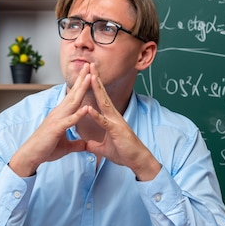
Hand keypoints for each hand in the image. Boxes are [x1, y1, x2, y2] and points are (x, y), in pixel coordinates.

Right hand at [9, 64, 91, 176]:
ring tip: (90, 77)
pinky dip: (78, 114)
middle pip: (73, 93)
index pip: (73, 96)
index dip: (81, 84)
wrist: (30, 156)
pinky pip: (69, 121)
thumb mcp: (65, 146)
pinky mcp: (56, 129)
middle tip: (90, 65)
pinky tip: (86, 108)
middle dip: (82, 79)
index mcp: (61, 114)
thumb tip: (85, 144)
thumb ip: (76, 144)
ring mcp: (57, 119)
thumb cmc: (46, 149)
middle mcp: (59, 113)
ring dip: (82, 89)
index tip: (89, 73)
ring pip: (72, 102)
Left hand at [84, 65, 161, 180]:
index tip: (88, 73)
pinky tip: (88, 108)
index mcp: (110, 117)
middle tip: (90, 65)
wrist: (137, 160)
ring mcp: (115, 122)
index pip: (100, 98)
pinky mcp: (116, 131)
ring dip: (97, 90)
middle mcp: (113, 116)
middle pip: (102, 94)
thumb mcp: (104, 148)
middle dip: (96, 79)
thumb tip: (87, 146)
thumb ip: (95, 145)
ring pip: (104, 103)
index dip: (94, 86)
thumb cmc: (124, 152)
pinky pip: (104, 122)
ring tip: (90, 77)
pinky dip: (96, 115)